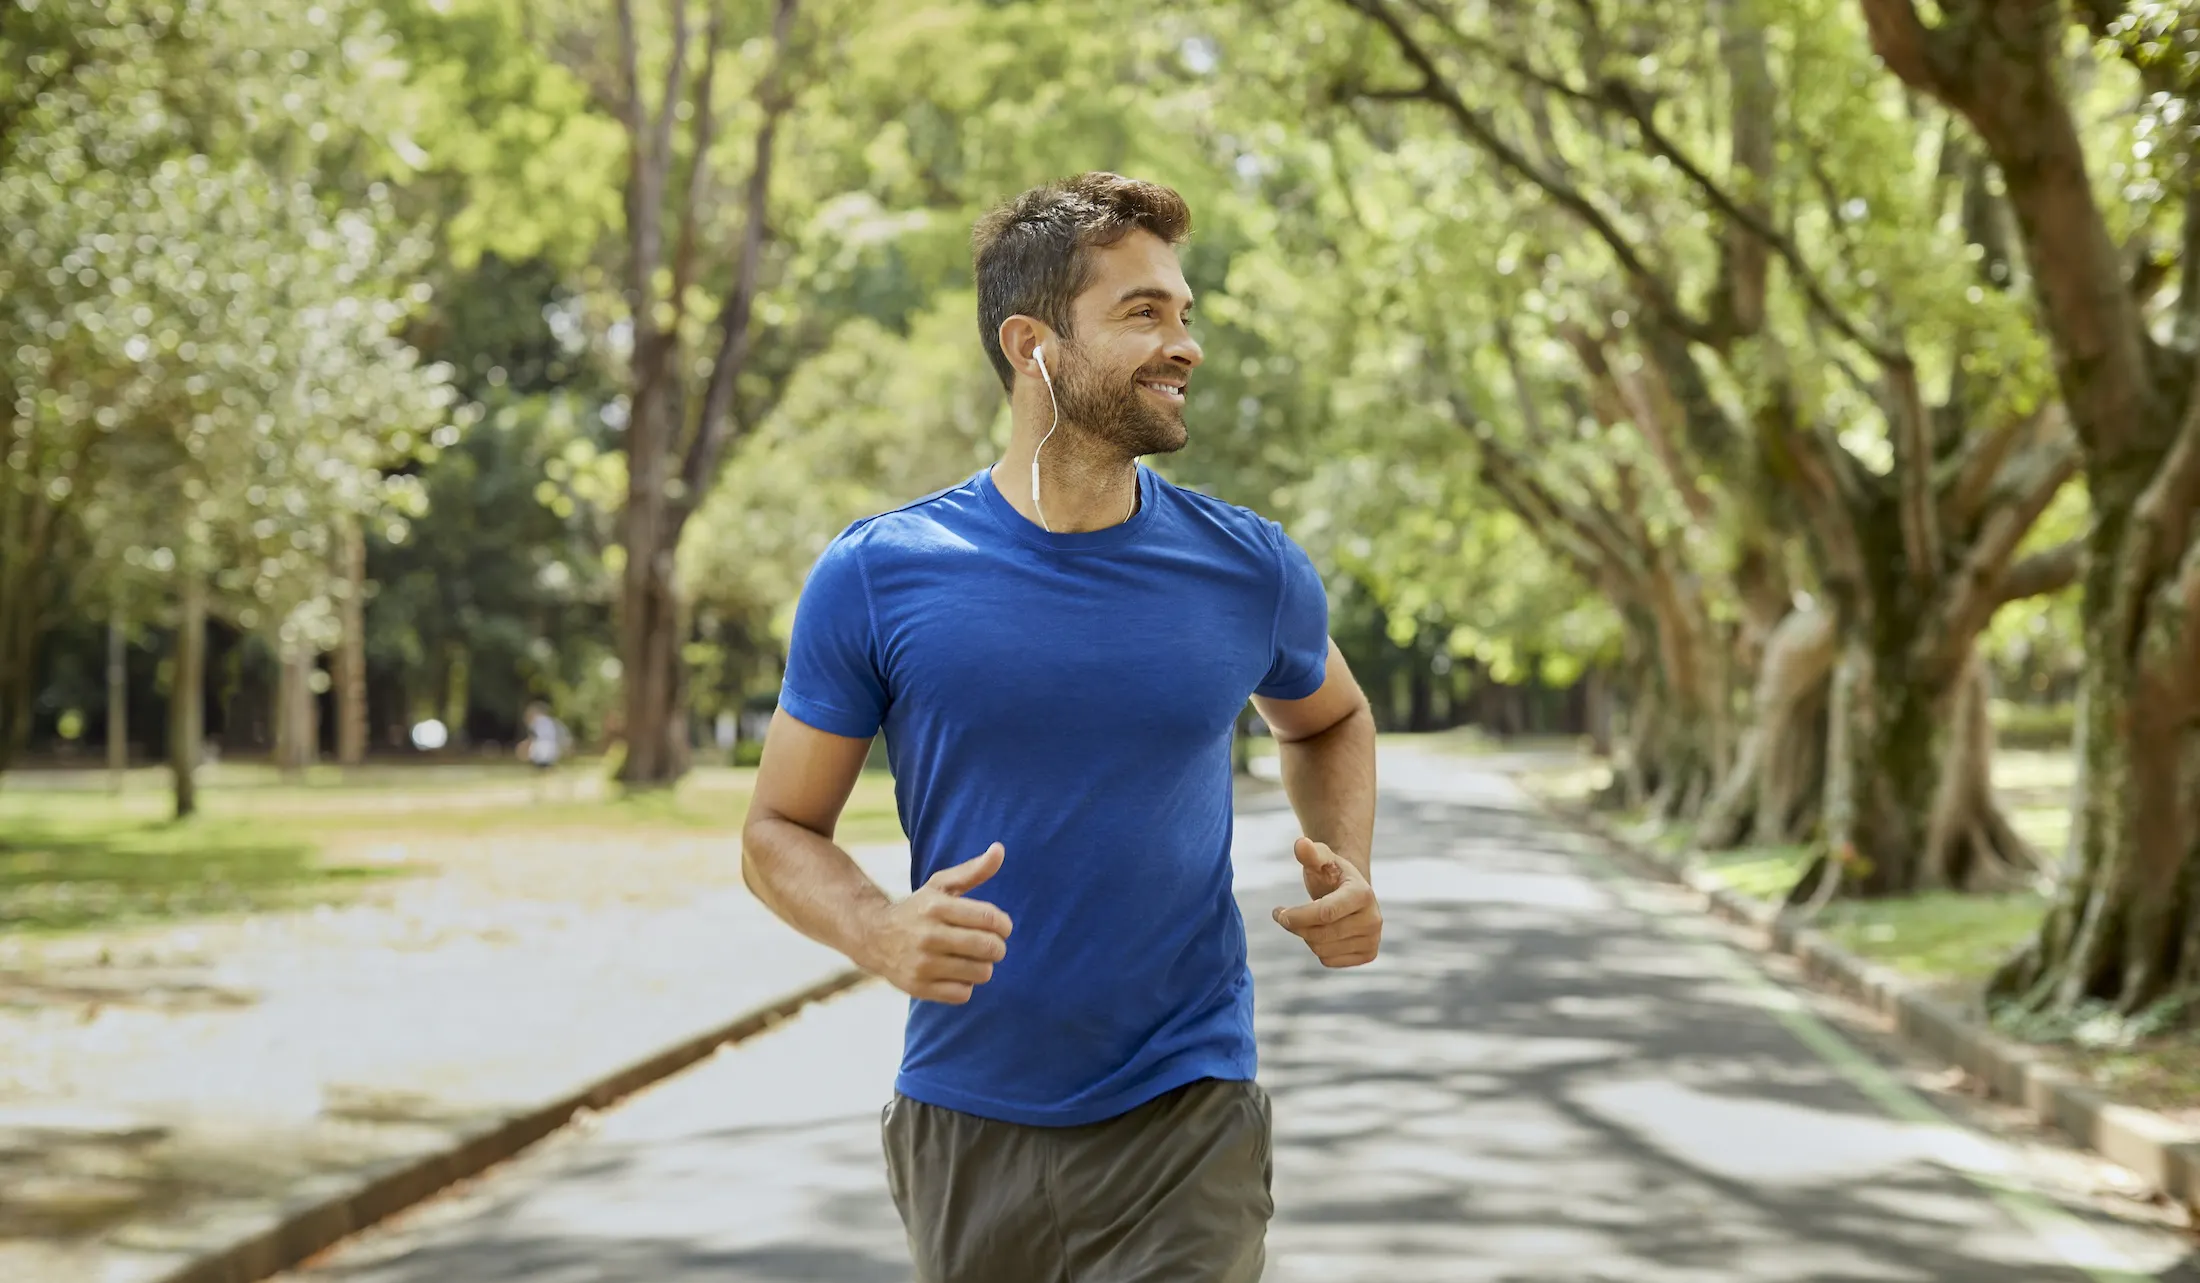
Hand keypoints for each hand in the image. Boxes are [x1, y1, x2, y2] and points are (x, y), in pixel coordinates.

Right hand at [863, 842, 1013, 1003]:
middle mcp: (928, 936)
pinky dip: (965, 985)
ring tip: (970, 958)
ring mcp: (922, 964)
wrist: (872, 936)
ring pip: (981, 973)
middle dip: (997, 947)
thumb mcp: (940, 886)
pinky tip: (955, 974)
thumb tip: (999, 849)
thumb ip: (973, 870)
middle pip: (989, 948)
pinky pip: (963, 994)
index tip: (1000, 927)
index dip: (1004, 925)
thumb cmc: (917, 909)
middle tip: (989, 945)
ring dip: (982, 966)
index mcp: (936, 907)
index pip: (990, 919)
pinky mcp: (918, 988)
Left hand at [1272, 838, 1380, 967]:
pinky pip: (1329, 961)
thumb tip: (1300, 844)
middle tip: (1284, 916)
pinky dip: (1318, 949)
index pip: (1324, 913)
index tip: (1278, 912)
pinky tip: (1323, 933)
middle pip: (1320, 934)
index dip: (1297, 916)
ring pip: (1322, 950)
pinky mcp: (1368, 955)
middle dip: (1296, 926)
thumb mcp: (1321, 859)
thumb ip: (1310, 852)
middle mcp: (1373, 919)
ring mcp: (1373, 939)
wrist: (1352, 893)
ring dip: (1306, 937)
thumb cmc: (1331, 874)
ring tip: (1309, 921)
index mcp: (1363, 894)